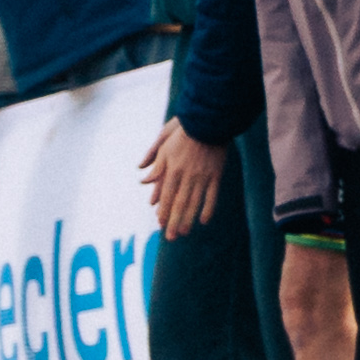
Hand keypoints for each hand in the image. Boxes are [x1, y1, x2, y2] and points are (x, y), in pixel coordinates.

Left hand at [141, 122, 230, 241]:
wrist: (208, 122)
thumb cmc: (184, 132)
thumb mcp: (164, 145)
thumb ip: (155, 164)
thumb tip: (143, 180)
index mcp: (172, 168)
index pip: (165, 195)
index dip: (162, 211)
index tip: (159, 224)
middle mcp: (186, 176)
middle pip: (179, 203)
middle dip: (174, 221)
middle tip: (170, 237)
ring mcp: (202, 176)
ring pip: (194, 202)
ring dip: (188, 219)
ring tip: (184, 233)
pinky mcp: (216, 175)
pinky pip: (212, 195)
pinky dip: (208, 208)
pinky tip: (204, 221)